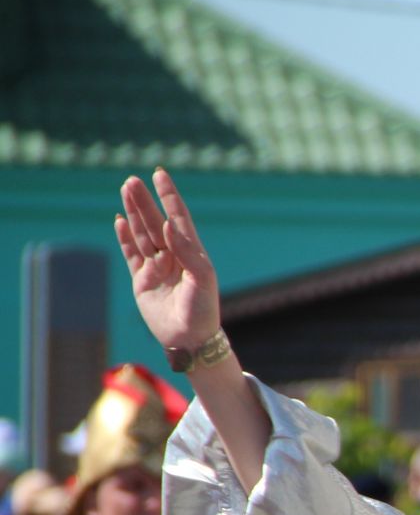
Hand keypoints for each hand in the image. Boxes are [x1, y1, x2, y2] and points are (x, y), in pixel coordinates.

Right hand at [115, 169, 220, 352]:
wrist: (190, 339)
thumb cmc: (203, 310)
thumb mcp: (203, 279)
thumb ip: (188, 251)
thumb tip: (170, 225)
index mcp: (193, 253)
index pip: (179, 218)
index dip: (170, 196)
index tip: (161, 175)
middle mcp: (174, 256)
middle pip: (156, 223)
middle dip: (145, 202)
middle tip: (132, 181)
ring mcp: (157, 267)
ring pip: (142, 234)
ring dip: (134, 213)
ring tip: (126, 191)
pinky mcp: (142, 280)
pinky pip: (131, 253)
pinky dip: (125, 237)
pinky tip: (120, 220)